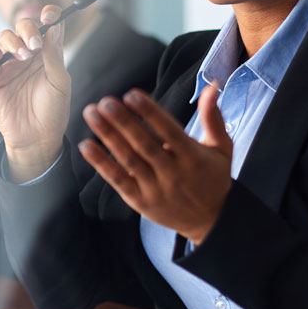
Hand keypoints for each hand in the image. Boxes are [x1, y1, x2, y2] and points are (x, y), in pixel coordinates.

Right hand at [0, 6, 69, 181]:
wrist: (36, 138)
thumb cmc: (53, 111)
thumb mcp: (59, 83)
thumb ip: (54, 55)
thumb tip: (51, 28)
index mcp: (49, 52)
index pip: (49, 25)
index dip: (49, 15)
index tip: (50, 16)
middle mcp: (29, 54)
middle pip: (24, 27)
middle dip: (28, 29)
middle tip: (34, 45)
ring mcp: (11, 64)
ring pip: (5, 38)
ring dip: (13, 41)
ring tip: (22, 56)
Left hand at [78, 84, 232, 244]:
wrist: (212, 222)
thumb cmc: (214, 178)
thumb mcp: (221, 148)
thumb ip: (213, 117)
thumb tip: (211, 86)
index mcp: (192, 157)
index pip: (169, 131)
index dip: (150, 113)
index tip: (131, 95)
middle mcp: (173, 173)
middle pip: (144, 144)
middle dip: (123, 122)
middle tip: (105, 101)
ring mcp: (155, 189)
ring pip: (128, 160)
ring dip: (108, 136)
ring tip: (92, 114)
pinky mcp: (140, 201)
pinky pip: (118, 180)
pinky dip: (101, 164)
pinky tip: (86, 146)